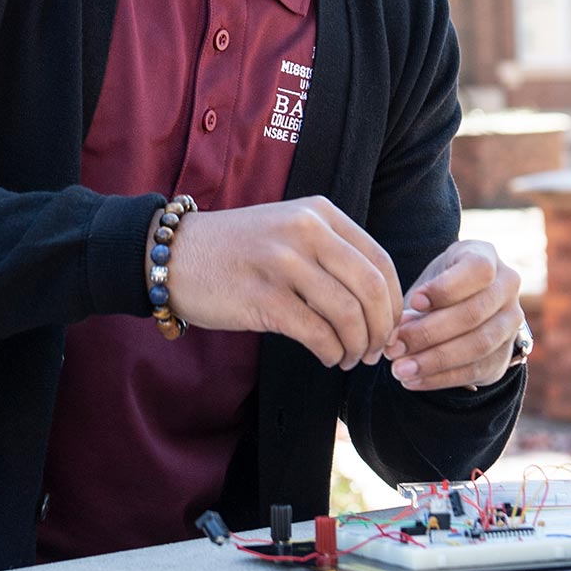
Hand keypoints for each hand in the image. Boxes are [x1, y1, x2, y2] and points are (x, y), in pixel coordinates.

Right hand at [164, 199, 404, 369]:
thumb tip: (380, 301)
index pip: (380, 260)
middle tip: (377, 351)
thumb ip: (331, 251)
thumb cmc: (237, 250)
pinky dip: (331, 352)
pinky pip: (316, 333)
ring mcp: (283, 262)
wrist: (174, 255)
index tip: (391, 326)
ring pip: (348, 314)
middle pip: (371, 288)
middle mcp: (306, 231)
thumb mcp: (289, 229)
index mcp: (319, 213)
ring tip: (349, 358)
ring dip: (357, 346)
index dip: (395, 301)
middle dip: (381, 329)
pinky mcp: (263, 296)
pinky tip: (328, 357)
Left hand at [384, 241, 522, 390]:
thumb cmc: (439, 286)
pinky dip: (440, 378)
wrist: (464, 305)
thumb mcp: (429, 280)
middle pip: (474, 313)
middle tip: (394, 347)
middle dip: (429, 333)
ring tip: (399, 369)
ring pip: (478, 345)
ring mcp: (511, 323)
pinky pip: (474, 370)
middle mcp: (507, 288)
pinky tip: (412, 381)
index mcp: (486, 256)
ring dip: (434, 361)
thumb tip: (398, 335)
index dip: (446, 288)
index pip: (478, 270)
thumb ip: (416, 304)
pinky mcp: (503, 355)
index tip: (413, 301)